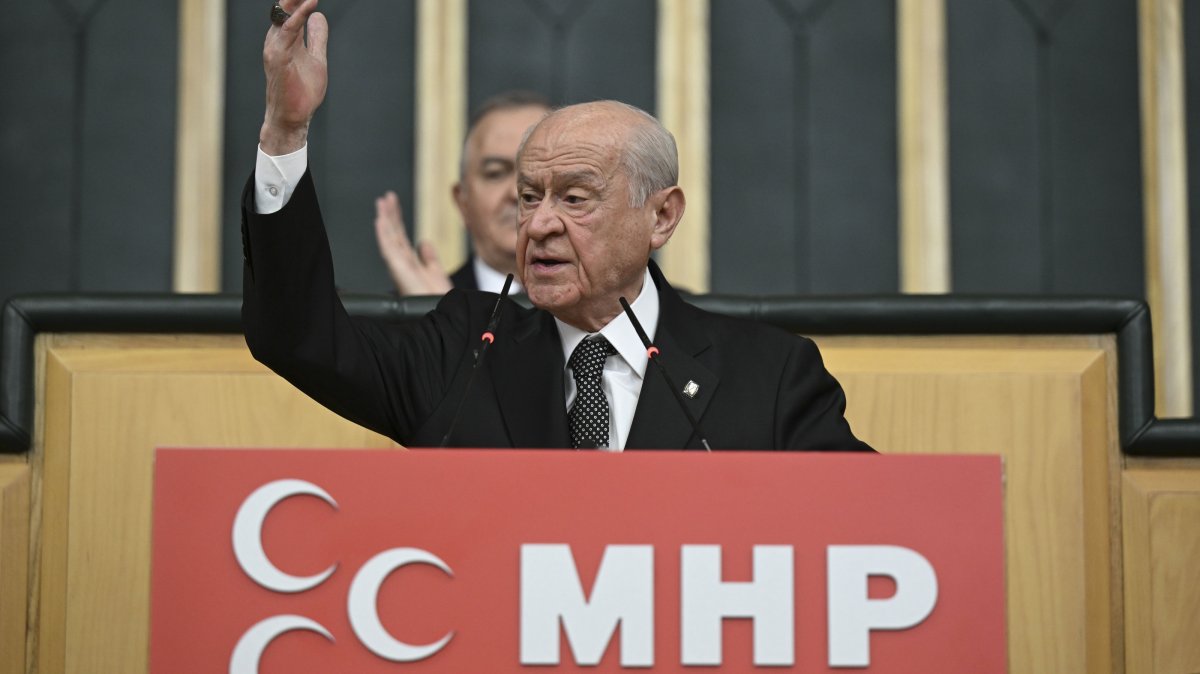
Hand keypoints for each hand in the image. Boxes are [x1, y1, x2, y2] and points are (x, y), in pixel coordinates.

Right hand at [260, 0, 327, 154]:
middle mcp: (277, 39)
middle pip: (285, 7)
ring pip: (285, 14)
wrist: (293, 117)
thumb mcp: (316, 58)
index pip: (291, 10)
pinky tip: (310, 4)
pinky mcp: (278, 57)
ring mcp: (275, 47)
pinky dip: (299, 15)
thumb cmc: (301, 91)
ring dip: (298, 0)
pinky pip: (288, 31)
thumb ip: (316, 37)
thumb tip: (318, 15)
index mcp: (286, 38)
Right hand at [374, 191, 453, 294]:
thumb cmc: (439, 300)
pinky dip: (383, 235)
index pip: (400, 236)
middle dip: (389, 215)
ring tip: (382, 202)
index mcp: (409, 264)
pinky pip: (388, 250)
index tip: (393, 202)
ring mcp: (399, 268)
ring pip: (389, 238)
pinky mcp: (399, 272)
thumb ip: (428, 257)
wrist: (444, 315)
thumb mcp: (435, 272)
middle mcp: (402, 265)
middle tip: (386, 197)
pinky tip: (380, 221)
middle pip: (393, 234)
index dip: (396, 219)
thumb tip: (423, 242)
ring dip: (384, 220)